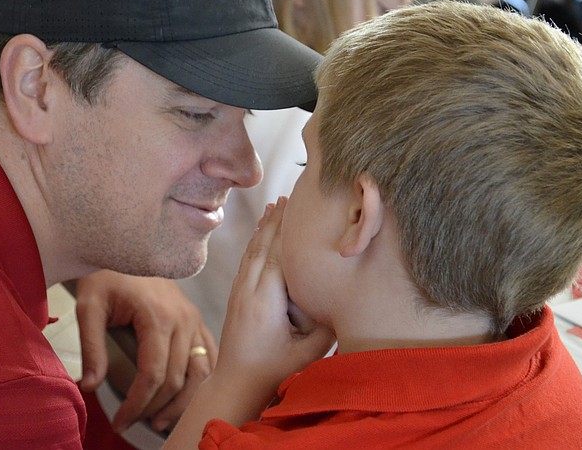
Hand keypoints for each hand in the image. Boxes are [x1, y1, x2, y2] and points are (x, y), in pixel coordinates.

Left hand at [74, 271, 216, 432]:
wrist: (128, 244)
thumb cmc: (106, 274)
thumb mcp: (90, 305)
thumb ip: (90, 346)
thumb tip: (89, 386)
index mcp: (158, 316)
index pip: (154, 374)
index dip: (137, 404)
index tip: (119, 421)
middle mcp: (183, 320)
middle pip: (178, 379)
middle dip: (154, 407)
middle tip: (131, 423)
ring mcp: (194, 320)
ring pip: (201, 372)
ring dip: (184, 401)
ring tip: (160, 420)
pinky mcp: (197, 320)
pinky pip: (210, 356)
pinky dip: (202, 381)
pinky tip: (187, 397)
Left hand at [216, 197, 334, 410]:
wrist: (234, 385)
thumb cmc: (273, 372)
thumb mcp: (308, 352)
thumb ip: (327, 325)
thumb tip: (347, 298)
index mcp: (264, 300)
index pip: (279, 255)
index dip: (289, 230)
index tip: (298, 206)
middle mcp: (247, 291)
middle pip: (262, 246)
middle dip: (275, 221)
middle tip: (288, 196)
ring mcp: (238, 293)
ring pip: (251, 252)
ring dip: (263, 228)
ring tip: (274, 206)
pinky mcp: (235, 299)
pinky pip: (246, 263)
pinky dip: (254, 244)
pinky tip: (259, 236)